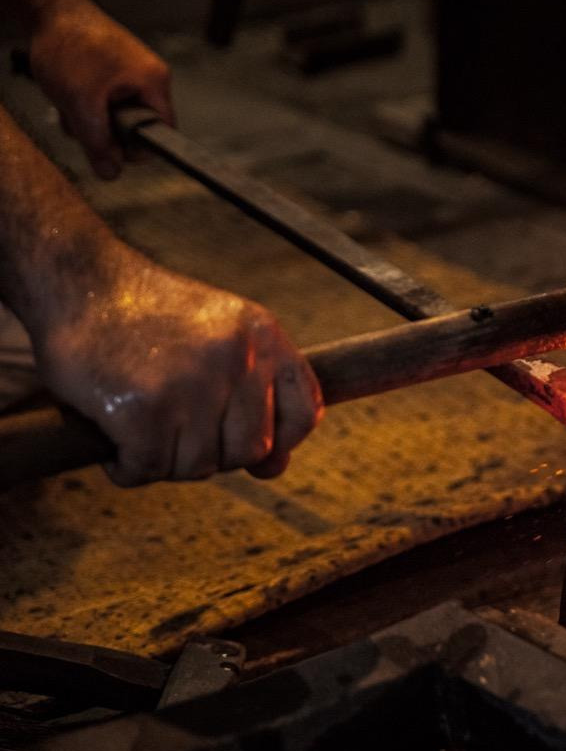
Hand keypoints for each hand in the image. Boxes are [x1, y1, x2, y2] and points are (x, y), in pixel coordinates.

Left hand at [27, 0, 173, 180]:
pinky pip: (107, 99)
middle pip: (136, 126)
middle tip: (77, 119)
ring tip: (68, 100)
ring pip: (117, 114)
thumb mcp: (80, 105)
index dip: (134, 148)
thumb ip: (98, 143)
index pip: (161, 133)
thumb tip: (111, 175)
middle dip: (104, 131)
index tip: (107, 147)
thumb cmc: (69, 48)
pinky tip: (68, 90)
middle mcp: (151, 76)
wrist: (48, 8)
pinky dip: (86, 102)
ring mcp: (133, 71)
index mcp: (155, 83)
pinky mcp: (115, 68)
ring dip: (90, 117)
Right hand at [31, 248, 321, 485]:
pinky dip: (127, 468)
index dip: (280, 442)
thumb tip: (274, 468)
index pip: (304, 412)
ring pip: (199, 466)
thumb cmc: (146, 317)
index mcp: (263, 335)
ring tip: (140, 429)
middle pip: (250, 449)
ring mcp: (192, 383)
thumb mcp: (220, 334)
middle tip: (173, 433)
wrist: (77, 281)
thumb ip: (253, 393)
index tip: (247, 446)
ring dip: (165, 461)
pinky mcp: (144, 408)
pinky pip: (149, 468)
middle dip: (212, 454)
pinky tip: (115, 443)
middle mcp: (237, 357)